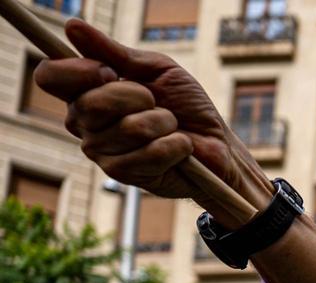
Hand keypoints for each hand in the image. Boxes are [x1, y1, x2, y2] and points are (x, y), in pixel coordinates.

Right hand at [34, 20, 270, 218]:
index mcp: (84, 92)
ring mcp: (100, 151)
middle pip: (90, 104)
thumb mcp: (155, 69)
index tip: (111, 71)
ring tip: (171, 126)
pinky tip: (181, 149)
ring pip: (128, 129)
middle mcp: (84, 123)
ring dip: (163, 123)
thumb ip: (114, 51)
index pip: (50, 77)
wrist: (217, 144)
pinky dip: (175, 146)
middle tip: (155, 101)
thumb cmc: (185, 106)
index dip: (79, 71)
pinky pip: (149, 154)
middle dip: (136, 97)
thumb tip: (72, 26)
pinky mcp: (122, 175)